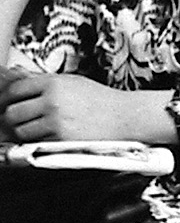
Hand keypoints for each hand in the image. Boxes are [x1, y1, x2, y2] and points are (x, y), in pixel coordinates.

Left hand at [0, 73, 132, 141]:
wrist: (126, 116)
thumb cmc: (102, 100)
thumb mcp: (73, 81)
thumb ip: (45, 81)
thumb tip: (19, 79)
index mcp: (53, 83)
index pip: (15, 90)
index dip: (10, 98)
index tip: (13, 103)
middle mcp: (52, 101)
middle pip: (13, 112)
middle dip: (15, 117)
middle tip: (22, 119)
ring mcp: (57, 121)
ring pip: (22, 131)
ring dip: (25, 131)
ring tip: (38, 128)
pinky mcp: (63, 139)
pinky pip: (38, 142)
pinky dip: (41, 141)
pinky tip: (52, 135)